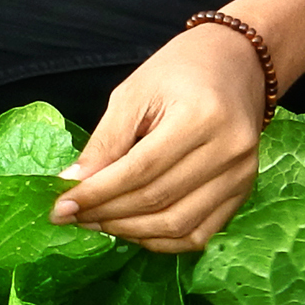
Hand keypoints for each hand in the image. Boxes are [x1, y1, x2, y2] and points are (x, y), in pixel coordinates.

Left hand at [52, 25, 273, 252]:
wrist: (236, 63)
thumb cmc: (180, 71)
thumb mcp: (134, 93)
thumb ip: (105, 141)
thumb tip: (72, 184)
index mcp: (200, 116)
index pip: (139, 171)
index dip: (97, 194)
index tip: (61, 207)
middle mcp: (228, 150)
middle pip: (157, 200)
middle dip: (106, 213)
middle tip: (72, 216)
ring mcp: (241, 175)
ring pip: (178, 225)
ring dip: (130, 232)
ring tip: (97, 222)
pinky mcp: (244, 192)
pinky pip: (199, 234)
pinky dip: (161, 240)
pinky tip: (132, 230)